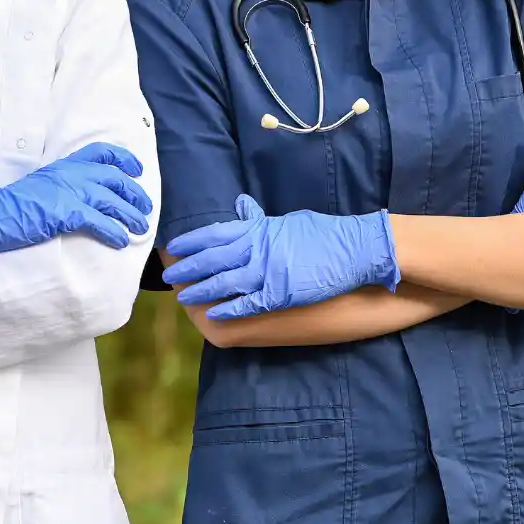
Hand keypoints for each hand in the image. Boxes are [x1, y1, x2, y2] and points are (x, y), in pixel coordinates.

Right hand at [0, 142, 151, 272]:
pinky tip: (121, 241)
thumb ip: (63, 185)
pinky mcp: (65, 213)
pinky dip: (114, 231)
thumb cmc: (12, 207)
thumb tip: (84, 197)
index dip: (124, 159)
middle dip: (134, 193)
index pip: (101, 152)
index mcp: (64, 165)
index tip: (137, 170)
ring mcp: (68, 192)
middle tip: (146, 208)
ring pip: (111, 200)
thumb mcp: (41, 185)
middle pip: (114, 177)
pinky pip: (99, 221)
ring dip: (130, 215)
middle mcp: (70, 174)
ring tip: (140, 228)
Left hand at [161, 195, 398, 321]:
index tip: (173, 248)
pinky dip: (227, 309)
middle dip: (187, 269)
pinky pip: (245, 304)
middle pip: (211, 259)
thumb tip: (242, 210)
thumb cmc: (325, 234)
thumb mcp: (288, 221)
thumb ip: (261, 221)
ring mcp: (267, 273)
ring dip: (200, 291)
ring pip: (222, 283)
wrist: (355, 250)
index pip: (214, 233)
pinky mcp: (279, 295)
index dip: (191, 242)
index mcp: (258, 229)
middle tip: (168, 276)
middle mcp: (257, 249)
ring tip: (182, 297)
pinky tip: (212, 313)